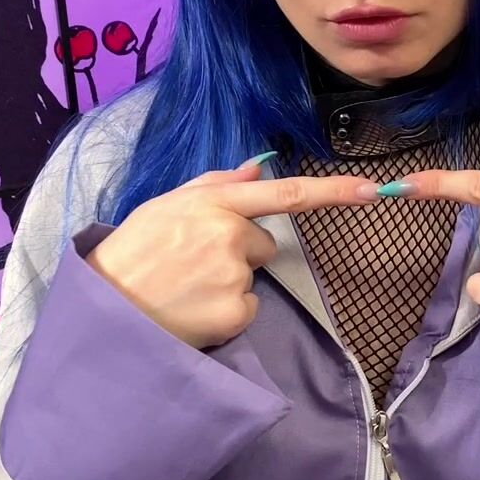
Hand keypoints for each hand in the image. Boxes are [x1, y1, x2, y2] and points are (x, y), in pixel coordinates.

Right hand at [86, 158, 378, 348]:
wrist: (107, 309)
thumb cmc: (131, 252)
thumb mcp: (164, 205)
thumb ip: (213, 185)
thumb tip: (257, 167)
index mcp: (211, 202)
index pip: (284, 193)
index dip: (333, 191)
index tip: (372, 189)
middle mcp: (228, 234)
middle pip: (264, 242)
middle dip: (239, 251)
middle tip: (191, 264)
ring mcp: (234, 275)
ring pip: (253, 276)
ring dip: (228, 282)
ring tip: (185, 286)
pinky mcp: (236, 312)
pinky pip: (248, 307)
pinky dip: (226, 311)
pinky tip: (194, 308)